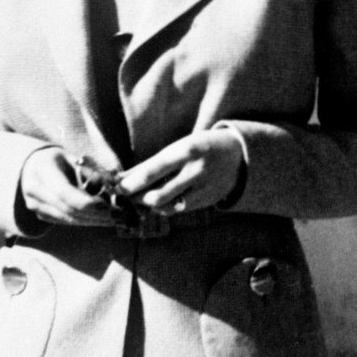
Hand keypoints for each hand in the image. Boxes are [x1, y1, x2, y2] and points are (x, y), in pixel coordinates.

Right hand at [20, 148, 116, 227]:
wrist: (32, 167)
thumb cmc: (59, 159)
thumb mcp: (74, 158)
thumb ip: (91, 171)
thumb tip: (113, 183)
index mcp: (42, 170)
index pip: (64, 192)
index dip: (87, 203)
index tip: (108, 207)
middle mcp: (34, 190)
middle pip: (68, 209)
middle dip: (95, 214)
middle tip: (119, 215)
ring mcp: (35, 205)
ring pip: (67, 218)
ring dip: (93, 221)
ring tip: (115, 218)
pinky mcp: (41, 214)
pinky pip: (65, 221)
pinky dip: (85, 221)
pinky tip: (102, 219)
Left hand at [117, 129, 245, 214]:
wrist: (238, 155)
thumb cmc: (201, 147)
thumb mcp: (179, 147)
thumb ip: (152, 163)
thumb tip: (121, 177)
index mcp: (187, 151)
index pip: (153, 171)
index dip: (132, 182)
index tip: (118, 187)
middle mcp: (196, 171)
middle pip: (158, 196)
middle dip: (138, 198)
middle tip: (128, 195)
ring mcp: (204, 189)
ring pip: (168, 207)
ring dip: (150, 205)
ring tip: (142, 198)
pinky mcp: (208, 201)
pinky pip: (180, 210)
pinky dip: (166, 207)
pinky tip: (161, 199)